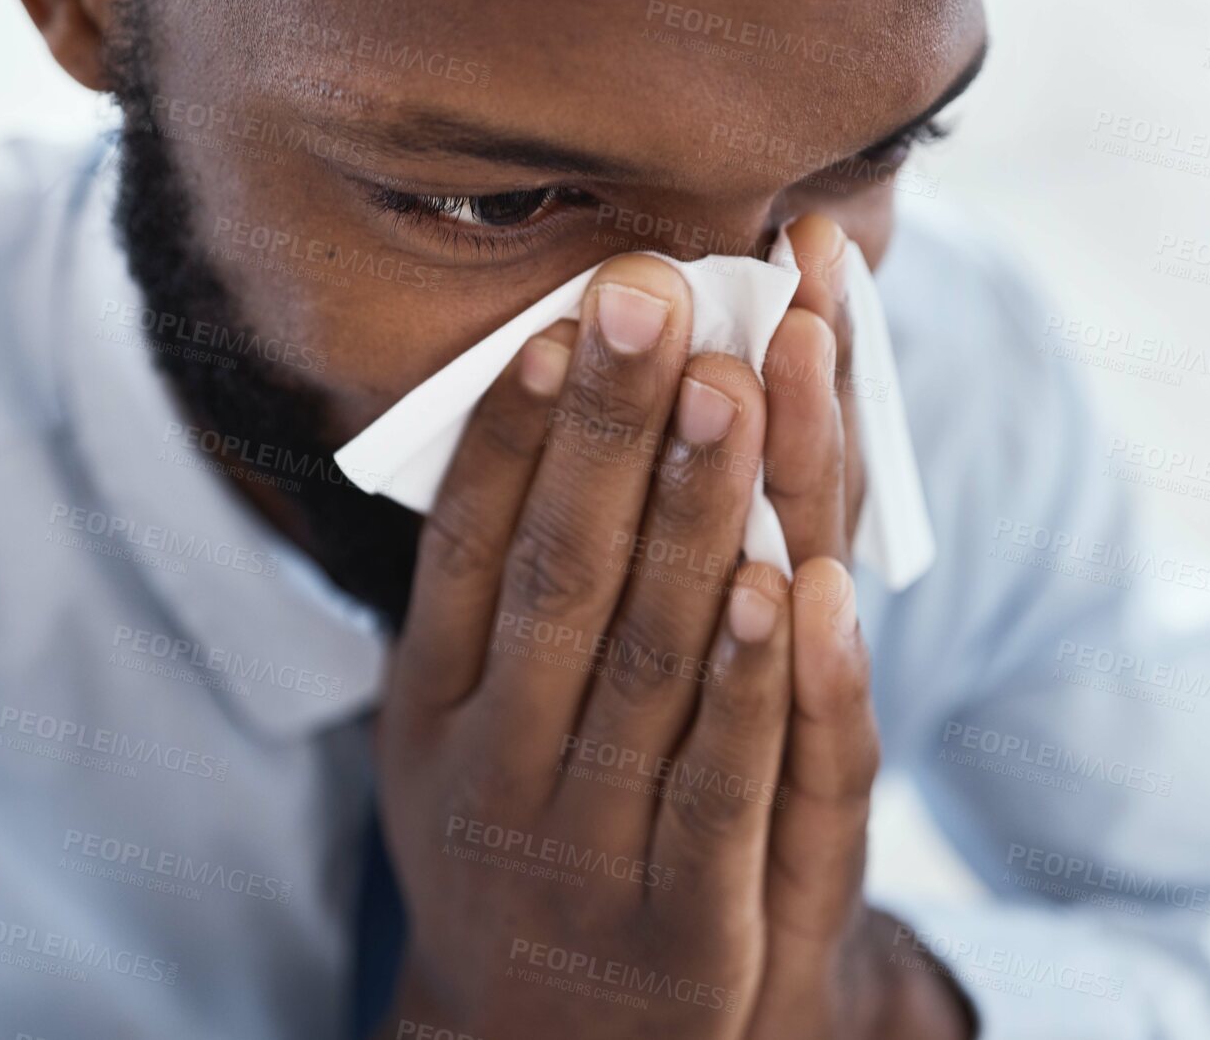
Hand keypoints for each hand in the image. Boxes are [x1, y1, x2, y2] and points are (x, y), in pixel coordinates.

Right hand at [370, 217, 969, 1038]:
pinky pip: (720, 782)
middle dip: (607, 429)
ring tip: (727, 389)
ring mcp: (584, 841)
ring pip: (644, 662)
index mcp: (431, 708)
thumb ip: (493, 604)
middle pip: (558, 577)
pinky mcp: (683, 914)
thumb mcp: (454, 734)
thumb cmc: (510, 838)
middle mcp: (495, 765)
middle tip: (651, 295)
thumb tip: (544, 420)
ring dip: (688, 519)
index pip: (465, 550)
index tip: (558, 320)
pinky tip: (777, 578)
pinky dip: (748, 680)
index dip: (512, 433)